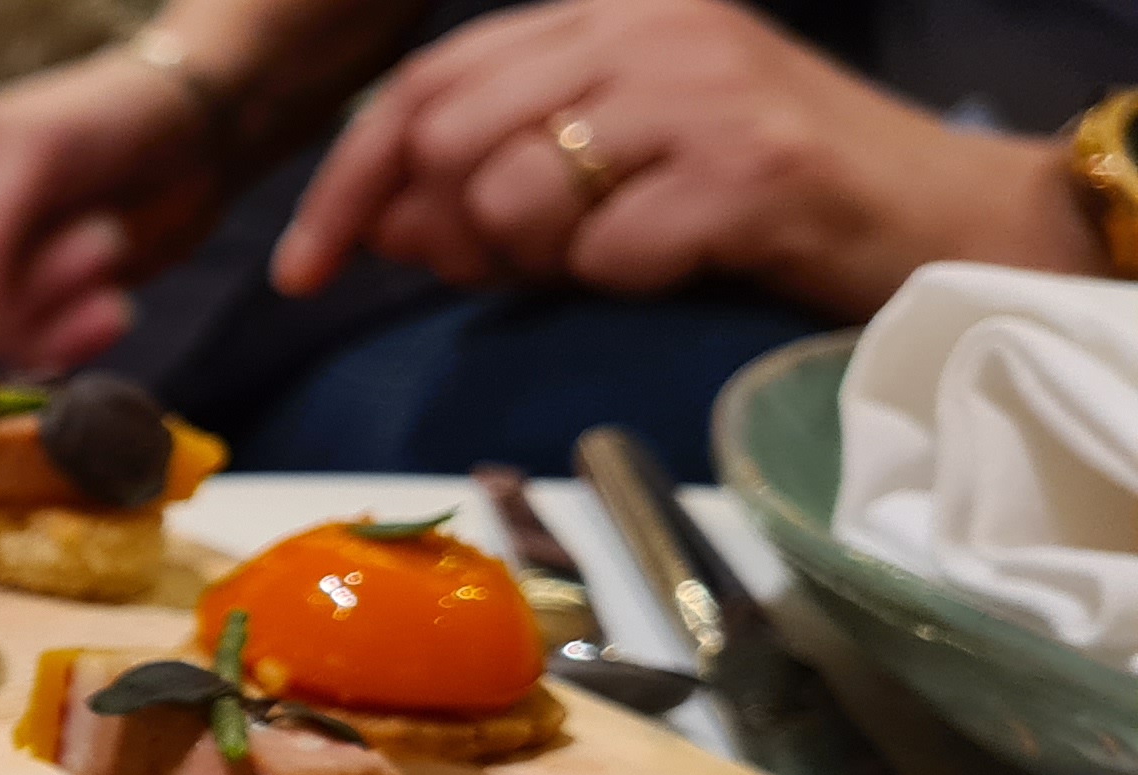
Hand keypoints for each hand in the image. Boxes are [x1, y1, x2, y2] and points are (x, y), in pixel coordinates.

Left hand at [272, 0, 1103, 317]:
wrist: (937, 218)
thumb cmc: (760, 197)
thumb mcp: (616, 161)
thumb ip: (500, 169)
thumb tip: (381, 221)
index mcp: (607, 14)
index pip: (425, 85)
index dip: (347, 181)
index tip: (304, 269)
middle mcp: (650, 30)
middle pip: (451, 137)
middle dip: (442, 231)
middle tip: (490, 272)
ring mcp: (702, 93)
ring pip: (516, 194)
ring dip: (533, 260)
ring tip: (603, 259)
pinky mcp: (748, 169)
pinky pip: (607, 251)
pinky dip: (619, 281)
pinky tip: (675, 264)